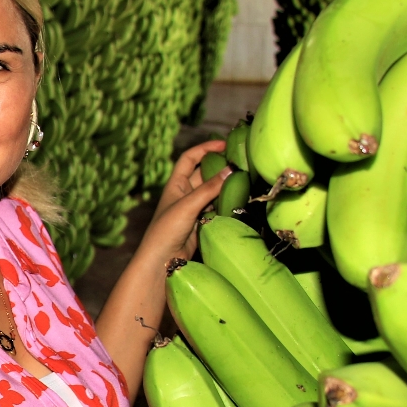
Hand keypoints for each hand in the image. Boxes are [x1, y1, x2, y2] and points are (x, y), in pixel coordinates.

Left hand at [141, 139, 230, 265]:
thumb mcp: (188, 205)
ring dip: (225, 185)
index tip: (224, 144)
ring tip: (245, 179)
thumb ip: (209, 188)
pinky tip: (239, 200)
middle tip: (241, 162)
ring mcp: (193, 208)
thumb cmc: (166, 231)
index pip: (190, 158)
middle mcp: (184, 193)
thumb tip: (231, 170)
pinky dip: (226, 202)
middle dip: (220, 166)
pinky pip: (216, 207)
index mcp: (175, 184)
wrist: (162, 262)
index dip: (205, 148)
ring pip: (213, 191)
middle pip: (204, 173)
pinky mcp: (201, 222)